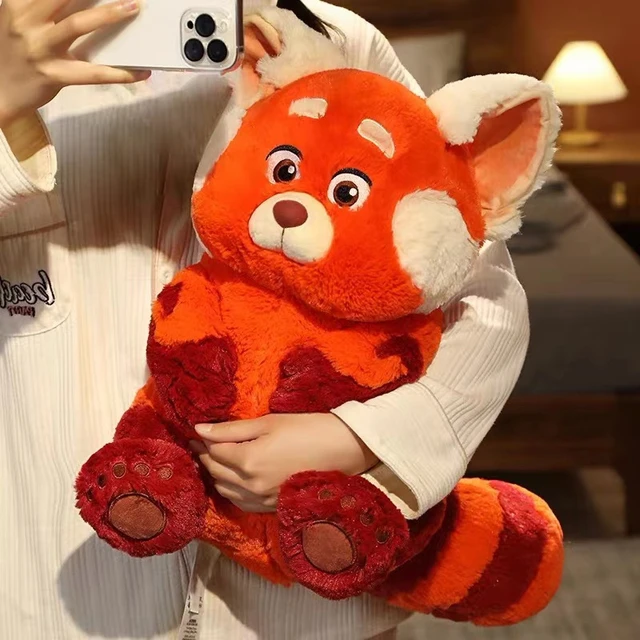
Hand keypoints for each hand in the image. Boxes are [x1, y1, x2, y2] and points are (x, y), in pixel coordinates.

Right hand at [0, 0, 148, 127]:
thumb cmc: (15, 51)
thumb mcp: (19, 20)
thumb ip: (42, 7)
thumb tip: (84, 3)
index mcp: (18, 4)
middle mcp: (27, 22)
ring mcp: (41, 49)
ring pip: (77, 24)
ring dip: (108, 14)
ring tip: (132, 8)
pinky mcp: (54, 75)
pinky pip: (93, 73)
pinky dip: (121, 74)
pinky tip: (141, 72)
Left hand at [189, 414, 378, 512]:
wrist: (343, 450)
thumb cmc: (307, 429)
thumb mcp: (268, 422)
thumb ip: (232, 429)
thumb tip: (200, 429)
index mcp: (248, 461)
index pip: (213, 453)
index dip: (203, 441)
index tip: (195, 433)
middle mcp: (251, 485)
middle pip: (215, 472)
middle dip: (205, 457)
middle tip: (200, 444)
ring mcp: (261, 499)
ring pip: (224, 490)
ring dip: (216, 475)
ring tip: (214, 459)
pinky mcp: (272, 507)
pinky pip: (240, 502)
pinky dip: (231, 490)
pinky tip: (233, 478)